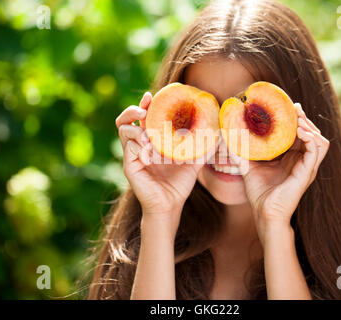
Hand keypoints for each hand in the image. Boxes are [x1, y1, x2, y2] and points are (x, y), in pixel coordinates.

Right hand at [115, 92, 203, 236]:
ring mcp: (133, 154)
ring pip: (123, 130)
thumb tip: (217, 133)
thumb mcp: (193, 161)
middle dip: (134, 110)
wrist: (170, 204)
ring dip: (136, 128)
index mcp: (151, 140)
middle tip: (145, 109)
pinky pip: (129, 148)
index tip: (152, 96)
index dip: (146, 104)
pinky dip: (139, 146)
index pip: (143, 117)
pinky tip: (151, 153)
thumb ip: (202, 146)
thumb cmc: (179, 183)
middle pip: (126, 119)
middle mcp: (139, 144)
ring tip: (149, 135)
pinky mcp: (130, 165)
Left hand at [233, 103, 329, 242]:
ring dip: (310, 126)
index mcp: (292, 158)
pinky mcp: (307, 172)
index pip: (299, 134)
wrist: (264, 213)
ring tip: (298, 119)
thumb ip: (241, 151)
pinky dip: (312, 138)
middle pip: (311, 133)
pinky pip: (317, 150)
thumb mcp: (248, 166)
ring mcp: (307, 167)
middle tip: (294, 107)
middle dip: (304, 119)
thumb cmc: (259, 193)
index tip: (288, 106)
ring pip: (319, 140)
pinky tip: (300, 132)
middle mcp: (302, 161)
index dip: (296, 119)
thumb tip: (227, 136)